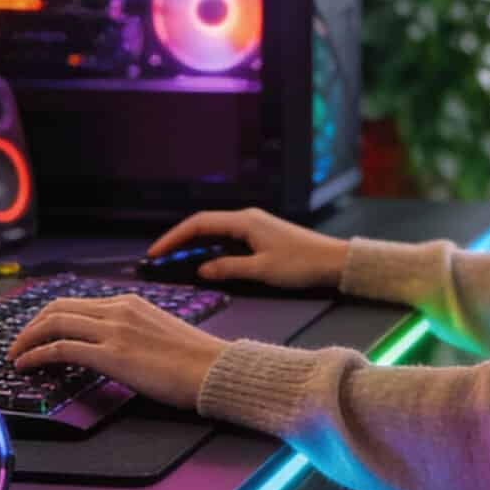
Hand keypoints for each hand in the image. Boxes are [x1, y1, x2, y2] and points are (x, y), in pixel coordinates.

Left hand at [7, 292, 226, 411]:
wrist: (215, 370)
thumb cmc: (197, 361)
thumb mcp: (161, 334)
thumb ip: (134, 333)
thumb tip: (115, 348)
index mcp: (131, 303)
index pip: (77, 303)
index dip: (49, 317)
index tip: (37, 331)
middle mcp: (119, 310)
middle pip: (58, 308)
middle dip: (31, 325)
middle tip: (17, 343)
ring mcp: (114, 330)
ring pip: (54, 324)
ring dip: (26, 339)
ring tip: (14, 355)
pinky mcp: (111, 354)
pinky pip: (60, 348)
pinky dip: (36, 355)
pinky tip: (26, 366)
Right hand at [146, 207, 348, 291]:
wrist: (334, 261)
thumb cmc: (302, 264)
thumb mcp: (262, 271)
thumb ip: (228, 269)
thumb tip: (201, 270)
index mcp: (245, 221)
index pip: (199, 224)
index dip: (174, 238)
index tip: (156, 252)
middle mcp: (247, 218)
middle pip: (203, 225)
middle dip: (179, 241)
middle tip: (158, 258)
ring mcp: (254, 226)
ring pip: (215, 232)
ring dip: (195, 245)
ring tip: (175, 261)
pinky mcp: (261, 235)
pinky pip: (228, 238)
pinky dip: (211, 248)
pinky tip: (205, 262)